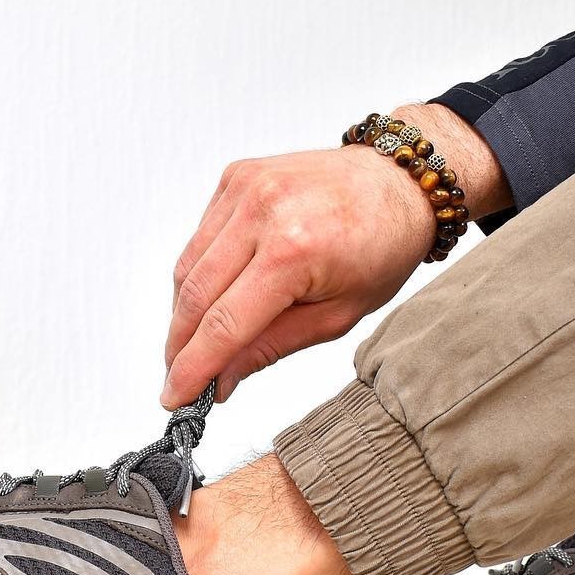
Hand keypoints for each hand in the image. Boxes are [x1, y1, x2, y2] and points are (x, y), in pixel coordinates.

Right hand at [162, 104, 507, 409]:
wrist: (399, 181)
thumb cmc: (382, 246)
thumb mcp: (337, 316)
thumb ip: (270, 347)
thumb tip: (220, 379)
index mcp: (295, 250)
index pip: (224, 324)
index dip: (193, 368)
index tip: (175, 398)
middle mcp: (263, 211)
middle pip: (195, 296)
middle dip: (179, 346)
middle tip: (178, 379)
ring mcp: (245, 188)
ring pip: (187, 267)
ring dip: (184, 313)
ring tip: (195, 344)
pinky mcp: (236, 176)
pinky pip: (200, 237)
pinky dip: (199, 273)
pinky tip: (216, 294)